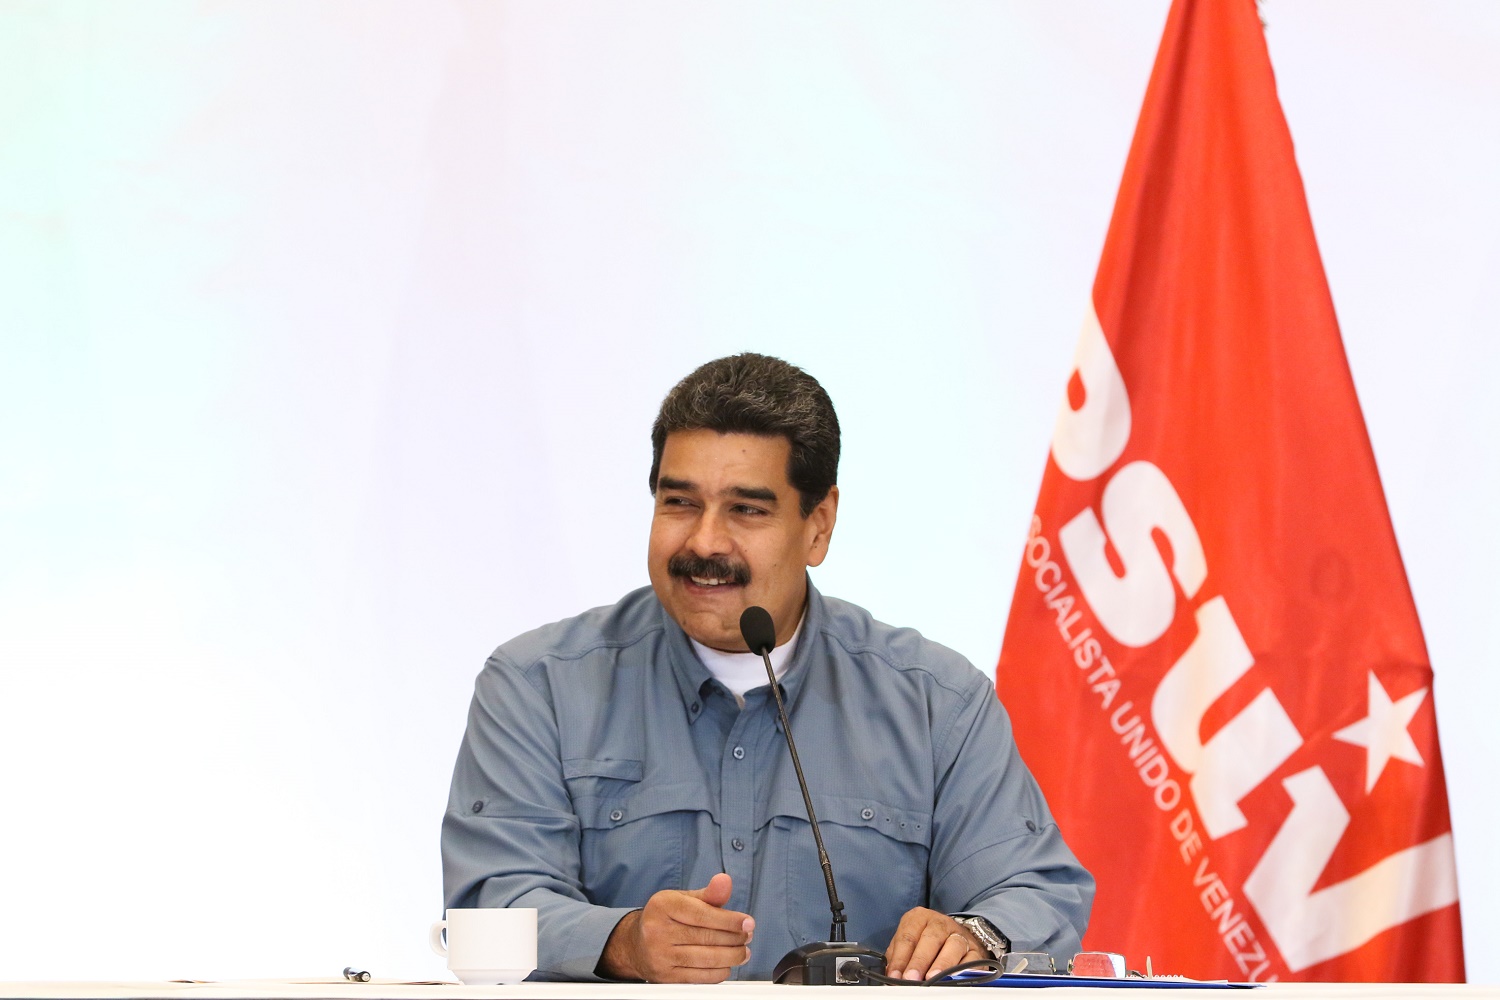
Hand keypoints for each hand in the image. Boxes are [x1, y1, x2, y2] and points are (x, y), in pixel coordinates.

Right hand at [598, 873, 754, 982]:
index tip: (748, 923)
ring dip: (732, 956)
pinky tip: (728, 965)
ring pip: (707, 959)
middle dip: (735, 938)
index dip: (730, 920)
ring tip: (743, 952)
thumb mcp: (682, 899)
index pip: (703, 914)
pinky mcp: (665, 977)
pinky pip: (700, 977)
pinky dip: (719, 972)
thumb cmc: (665, 918)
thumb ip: (708, 893)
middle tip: (748, 937)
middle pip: (707, 937)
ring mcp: (660, 956)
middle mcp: (657, 930)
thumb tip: (725, 881)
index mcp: (663, 905)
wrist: (635, 945)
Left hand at [883, 907, 986, 981]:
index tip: (895, 975)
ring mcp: (959, 935)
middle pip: (930, 939)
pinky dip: (964, 969)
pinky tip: (955, 978)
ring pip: (953, 946)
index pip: (908, 937)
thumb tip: (892, 976)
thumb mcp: (909, 943)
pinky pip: (972, 959)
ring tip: (933, 977)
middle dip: (919, 961)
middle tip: (911, 978)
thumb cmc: (925, 941)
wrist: (956, 936)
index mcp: (919, 918)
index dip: (900, 958)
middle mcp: (940, 923)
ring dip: (942, 964)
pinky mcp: (975, 950)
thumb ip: (898, 956)